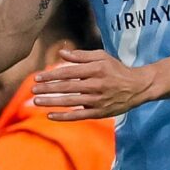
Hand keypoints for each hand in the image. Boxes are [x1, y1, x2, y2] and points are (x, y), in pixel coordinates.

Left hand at [32, 49, 152, 120]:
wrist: (137, 87)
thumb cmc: (116, 69)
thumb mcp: (101, 57)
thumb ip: (81, 56)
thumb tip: (61, 53)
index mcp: (95, 69)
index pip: (69, 72)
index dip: (52, 75)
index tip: (37, 77)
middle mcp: (96, 84)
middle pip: (67, 87)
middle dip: (48, 88)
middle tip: (32, 89)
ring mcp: (97, 100)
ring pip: (71, 102)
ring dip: (52, 102)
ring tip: (36, 101)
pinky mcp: (99, 112)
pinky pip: (79, 115)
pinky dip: (64, 116)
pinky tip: (50, 115)